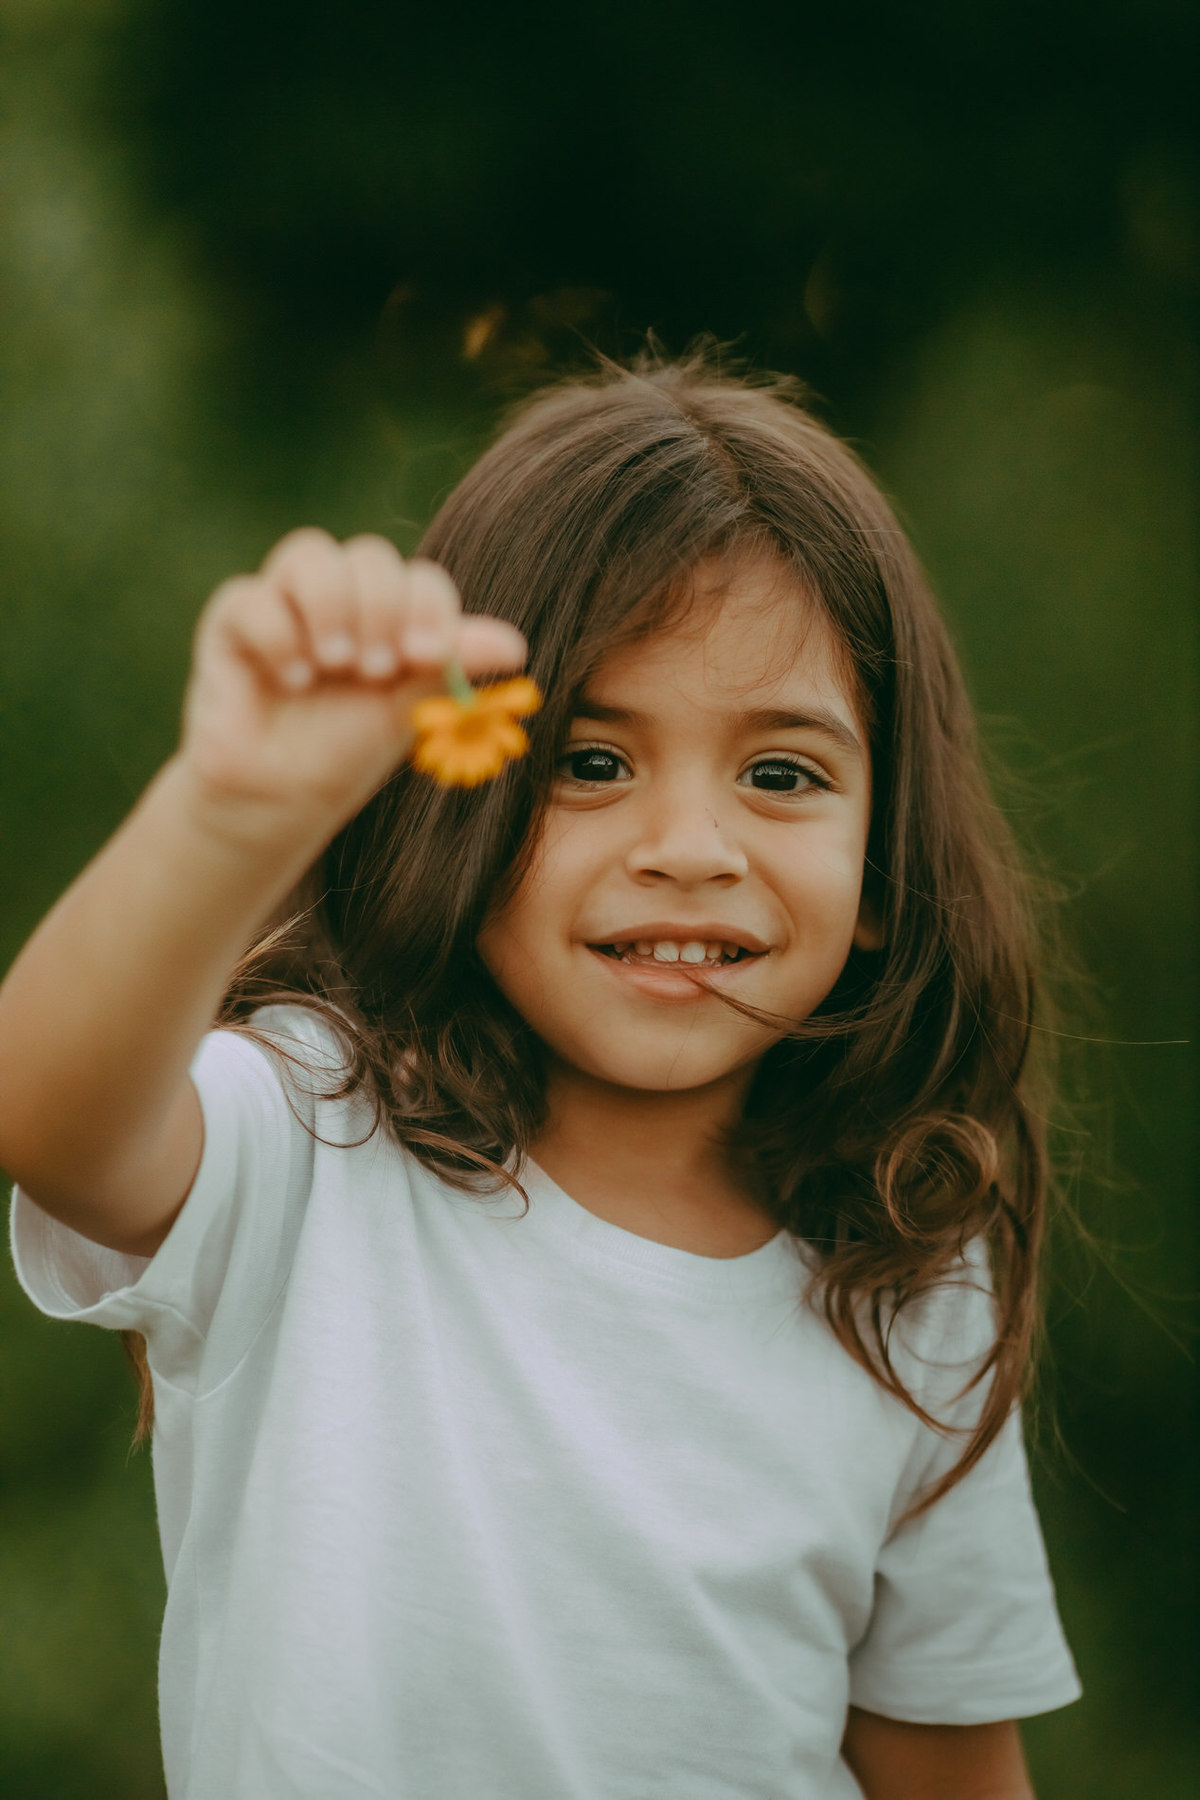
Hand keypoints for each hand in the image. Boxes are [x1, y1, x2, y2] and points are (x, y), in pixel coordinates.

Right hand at [180, 528, 527, 848]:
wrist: (280, 797)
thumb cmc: (346, 751)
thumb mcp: (407, 709)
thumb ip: (450, 668)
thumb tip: (516, 645)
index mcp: (388, 615)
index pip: (419, 578)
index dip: (428, 608)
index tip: (426, 657)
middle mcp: (338, 597)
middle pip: (369, 555)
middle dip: (381, 608)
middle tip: (377, 669)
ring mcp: (283, 603)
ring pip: (308, 553)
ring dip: (331, 606)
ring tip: (336, 664)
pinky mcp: (231, 621)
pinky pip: (251, 597)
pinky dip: (278, 637)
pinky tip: (292, 681)